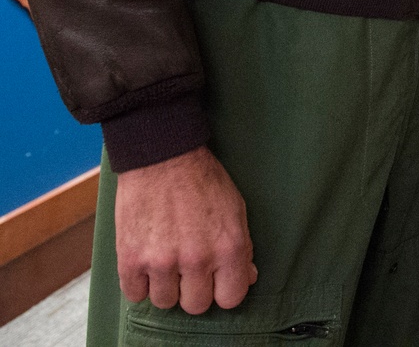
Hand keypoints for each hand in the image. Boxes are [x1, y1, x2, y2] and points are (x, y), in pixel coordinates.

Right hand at [115, 146, 256, 313]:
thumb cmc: (202, 178)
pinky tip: (146, 260)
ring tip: (165, 257)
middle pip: (195, 305)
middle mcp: (197, 259)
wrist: (163, 154)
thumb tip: (247, 277)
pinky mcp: (131, 259)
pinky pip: (135, 294)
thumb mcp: (235, 207)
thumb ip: (242, 246)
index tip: (216, 280)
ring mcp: (162, 262)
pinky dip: (139, 281)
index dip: (223, 290)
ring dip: (165, 285)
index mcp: (228, 247)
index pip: (231, 298)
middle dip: (193, 288)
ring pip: (165, 302)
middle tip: (188, 266)